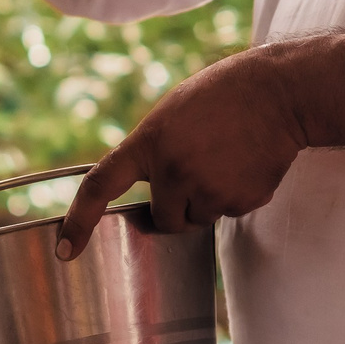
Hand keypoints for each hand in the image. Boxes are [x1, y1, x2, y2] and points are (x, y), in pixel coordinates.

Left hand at [58, 44, 308, 258]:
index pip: (101, 185)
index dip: (79, 220)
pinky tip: (246, 163)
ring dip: (208, 200)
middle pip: (164, 219)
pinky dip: (236, 195)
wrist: (278, 93)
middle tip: (200, 170)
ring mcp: (208, 189)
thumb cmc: (222, 96)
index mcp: (149, 143)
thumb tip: (151, 192)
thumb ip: (153, 151)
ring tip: (227, 159)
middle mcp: (173, 171)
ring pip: (198, 219)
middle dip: (177, 207)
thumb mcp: (172, 113)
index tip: (65, 250)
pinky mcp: (240, 200)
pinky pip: (229, 213)